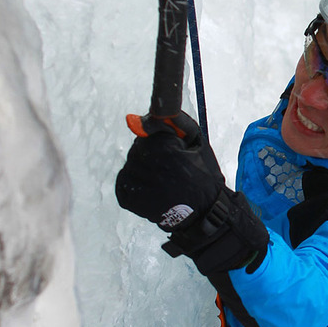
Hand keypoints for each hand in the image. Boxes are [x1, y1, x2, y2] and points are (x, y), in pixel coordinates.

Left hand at [116, 112, 268, 273]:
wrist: (203, 213)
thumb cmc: (202, 175)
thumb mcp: (197, 141)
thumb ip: (176, 121)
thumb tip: (148, 114)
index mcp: (162, 145)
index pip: (149, 130)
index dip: (163, 141)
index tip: (175, 153)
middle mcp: (145, 162)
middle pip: (139, 147)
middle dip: (152, 153)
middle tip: (171, 168)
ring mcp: (135, 181)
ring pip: (131, 164)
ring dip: (144, 168)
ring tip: (163, 181)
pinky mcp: (127, 197)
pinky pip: (124, 181)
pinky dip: (135, 183)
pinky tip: (152, 189)